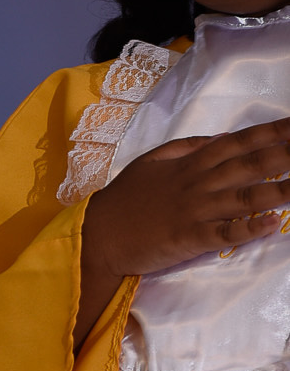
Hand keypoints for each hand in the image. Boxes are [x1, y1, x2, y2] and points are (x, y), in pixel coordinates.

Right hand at [74, 116, 289, 345]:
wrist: (99, 233)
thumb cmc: (125, 198)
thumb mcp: (152, 161)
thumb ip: (187, 146)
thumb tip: (221, 136)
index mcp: (191, 163)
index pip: (239, 142)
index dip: (271, 132)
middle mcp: (198, 183)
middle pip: (249, 165)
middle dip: (284, 155)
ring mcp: (195, 210)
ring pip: (244, 197)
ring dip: (279, 190)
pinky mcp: (189, 237)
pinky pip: (225, 232)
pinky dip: (249, 228)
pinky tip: (271, 223)